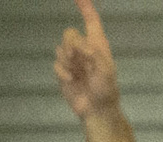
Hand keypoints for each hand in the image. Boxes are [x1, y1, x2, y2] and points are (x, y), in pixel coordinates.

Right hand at [54, 0, 119, 119]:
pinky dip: (62, 71)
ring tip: (78, 75)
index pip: (91, 21)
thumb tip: (82, 46)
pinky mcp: (63, 70)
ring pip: (60, 48)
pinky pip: (56, 63)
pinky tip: (71, 80)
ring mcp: (73, 60)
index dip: (85, 7)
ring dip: (68, 61)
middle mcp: (84, 50)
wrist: (97, 110)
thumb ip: (95, 55)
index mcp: (98, 46)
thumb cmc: (106, 91)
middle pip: (69, 33)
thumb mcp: (106, 72)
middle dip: (72, 45)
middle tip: (81, 59)